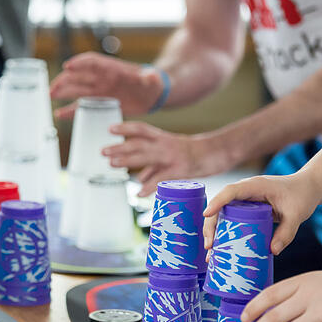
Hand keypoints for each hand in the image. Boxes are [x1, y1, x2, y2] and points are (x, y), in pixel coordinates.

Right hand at [50, 52, 163, 118]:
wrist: (151, 94)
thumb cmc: (151, 84)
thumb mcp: (152, 81)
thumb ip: (150, 78)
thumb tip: (152, 76)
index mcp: (113, 69)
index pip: (93, 62)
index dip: (80, 63)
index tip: (68, 66)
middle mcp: (102, 78)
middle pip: (79, 76)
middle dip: (65, 80)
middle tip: (53, 87)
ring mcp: (99, 90)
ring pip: (77, 89)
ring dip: (63, 91)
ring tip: (50, 95)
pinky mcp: (99, 102)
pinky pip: (82, 104)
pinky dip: (70, 108)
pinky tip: (60, 113)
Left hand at [103, 122, 226, 196]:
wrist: (219, 152)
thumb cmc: (195, 153)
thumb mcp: (173, 153)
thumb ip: (154, 165)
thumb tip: (138, 178)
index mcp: (163, 138)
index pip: (141, 130)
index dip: (125, 128)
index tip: (110, 129)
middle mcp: (165, 144)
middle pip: (138, 144)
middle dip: (120, 148)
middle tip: (102, 152)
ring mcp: (172, 156)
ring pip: (147, 156)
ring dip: (128, 160)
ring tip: (112, 165)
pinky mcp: (181, 169)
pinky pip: (162, 178)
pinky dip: (149, 186)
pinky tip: (139, 193)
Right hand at [202, 173, 320, 254]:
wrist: (306, 188)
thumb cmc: (301, 195)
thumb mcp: (297, 214)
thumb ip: (287, 232)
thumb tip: (272, 251)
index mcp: (255, 186)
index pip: (230, 191)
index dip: (217, 201)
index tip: (207, 214)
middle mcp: (245, 191)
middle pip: (220, 205)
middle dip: (211, 225)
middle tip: (210, 246)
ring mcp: (244, 200)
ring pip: (222, 214)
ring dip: (214, 231)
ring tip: (211, 252)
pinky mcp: (246, 210)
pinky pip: (230, 219)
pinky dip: (223, 233)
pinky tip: (220, 249)